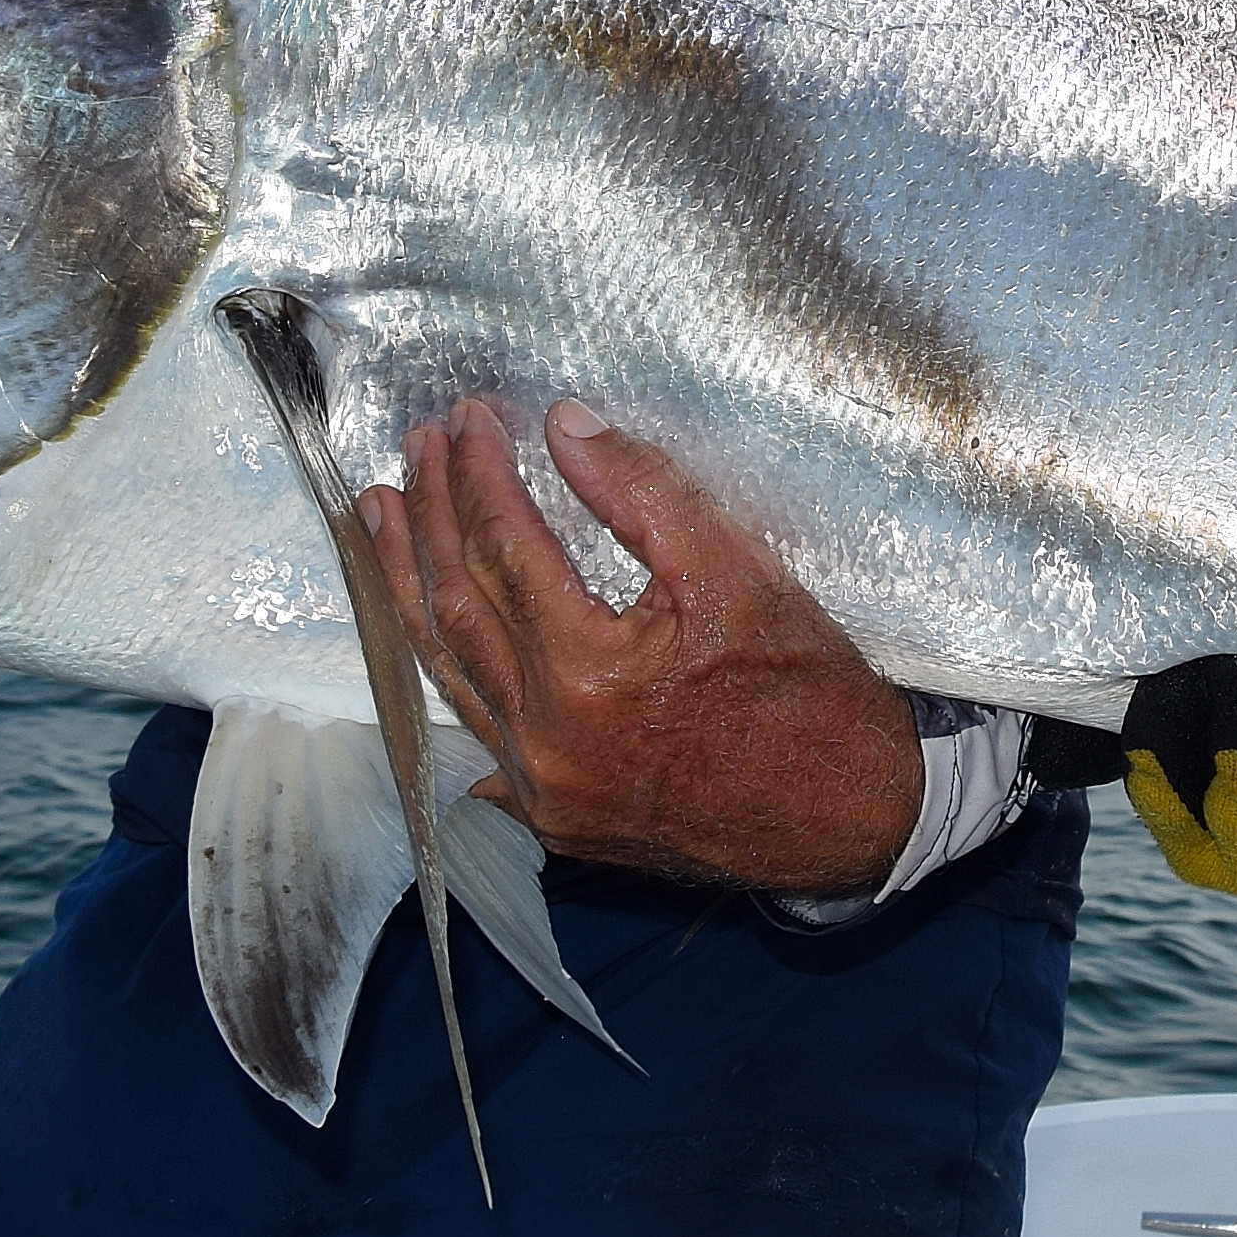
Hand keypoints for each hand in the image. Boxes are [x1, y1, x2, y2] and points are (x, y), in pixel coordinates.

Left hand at [366, 400, 925, 899]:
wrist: (852, 819)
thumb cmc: (810, 694)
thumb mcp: (741, 572)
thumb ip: (645, 493)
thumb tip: (565, 425)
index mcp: (589, 673)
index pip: (505, 548)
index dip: (480, 474)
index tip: (468, 417)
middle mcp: (545, 739)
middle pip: (458, 605)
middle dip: (430, 518)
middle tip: (414, 451)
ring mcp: (541, 790)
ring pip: (448, 672)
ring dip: (411, 588)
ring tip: (384, 522)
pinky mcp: (552, 819)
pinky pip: (477, 733)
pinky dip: (448, 670)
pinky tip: (431, 635)